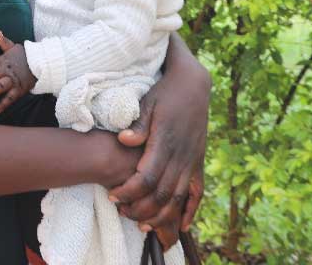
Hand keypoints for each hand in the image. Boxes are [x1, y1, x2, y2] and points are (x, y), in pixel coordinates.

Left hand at [0, 31, 35, 113]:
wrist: (42, 63)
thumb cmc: (26, 56)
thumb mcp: (14, 47)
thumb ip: (4, 42)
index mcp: (3, 60)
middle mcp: (6, 70)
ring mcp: (13, 80)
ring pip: (0, 87)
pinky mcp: (20, 89)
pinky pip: (11, 97)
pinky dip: (4, 104)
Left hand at [108, 65, 209, 246]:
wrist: (193, 85)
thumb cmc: (164, 93)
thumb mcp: (148, 103)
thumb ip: (138, 125)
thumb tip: (123, 140)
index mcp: (165, 141)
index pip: (147, 177)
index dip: (129, 191)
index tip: (112, 196)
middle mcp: (181, 155)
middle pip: (161, 194)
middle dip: (140, 208)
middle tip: (121, 211)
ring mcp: (192, 160)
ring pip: (178, 198)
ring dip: (161, 215)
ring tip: (142, 225)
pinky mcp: (199, 162)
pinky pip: (198, 193)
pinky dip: (190, 211)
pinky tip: (181, 226)